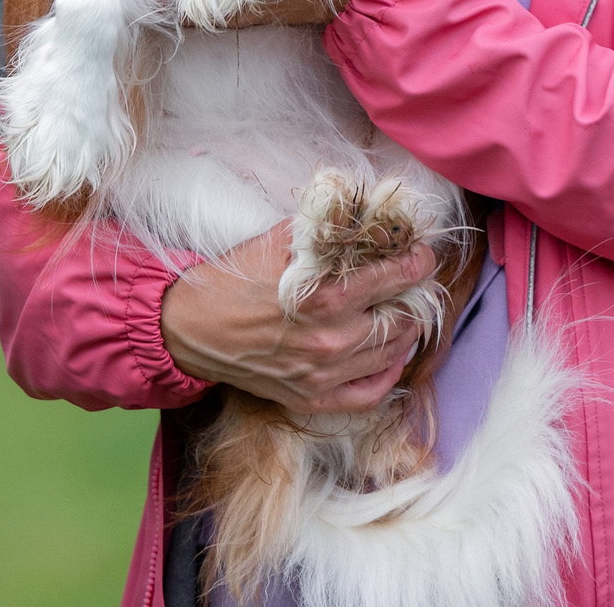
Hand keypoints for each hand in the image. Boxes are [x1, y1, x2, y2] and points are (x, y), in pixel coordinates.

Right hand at [159, 224, 436, 413]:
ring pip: (391, 355)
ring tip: (404, 313)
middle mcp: (330, 340)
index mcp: (323, 297)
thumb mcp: (276, 241)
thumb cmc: (232, 280)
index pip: (393, 279)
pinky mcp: (311, 398)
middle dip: (413, 298)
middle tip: (413, 284)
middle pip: (400, 320)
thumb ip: (322, 230)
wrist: (191, 327)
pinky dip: (388, 375)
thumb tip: (362, 216)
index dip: (416, 264)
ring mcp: (323, 375)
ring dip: (405, 331)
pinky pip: (369, 394)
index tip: (422, 255)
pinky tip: (390, 356)